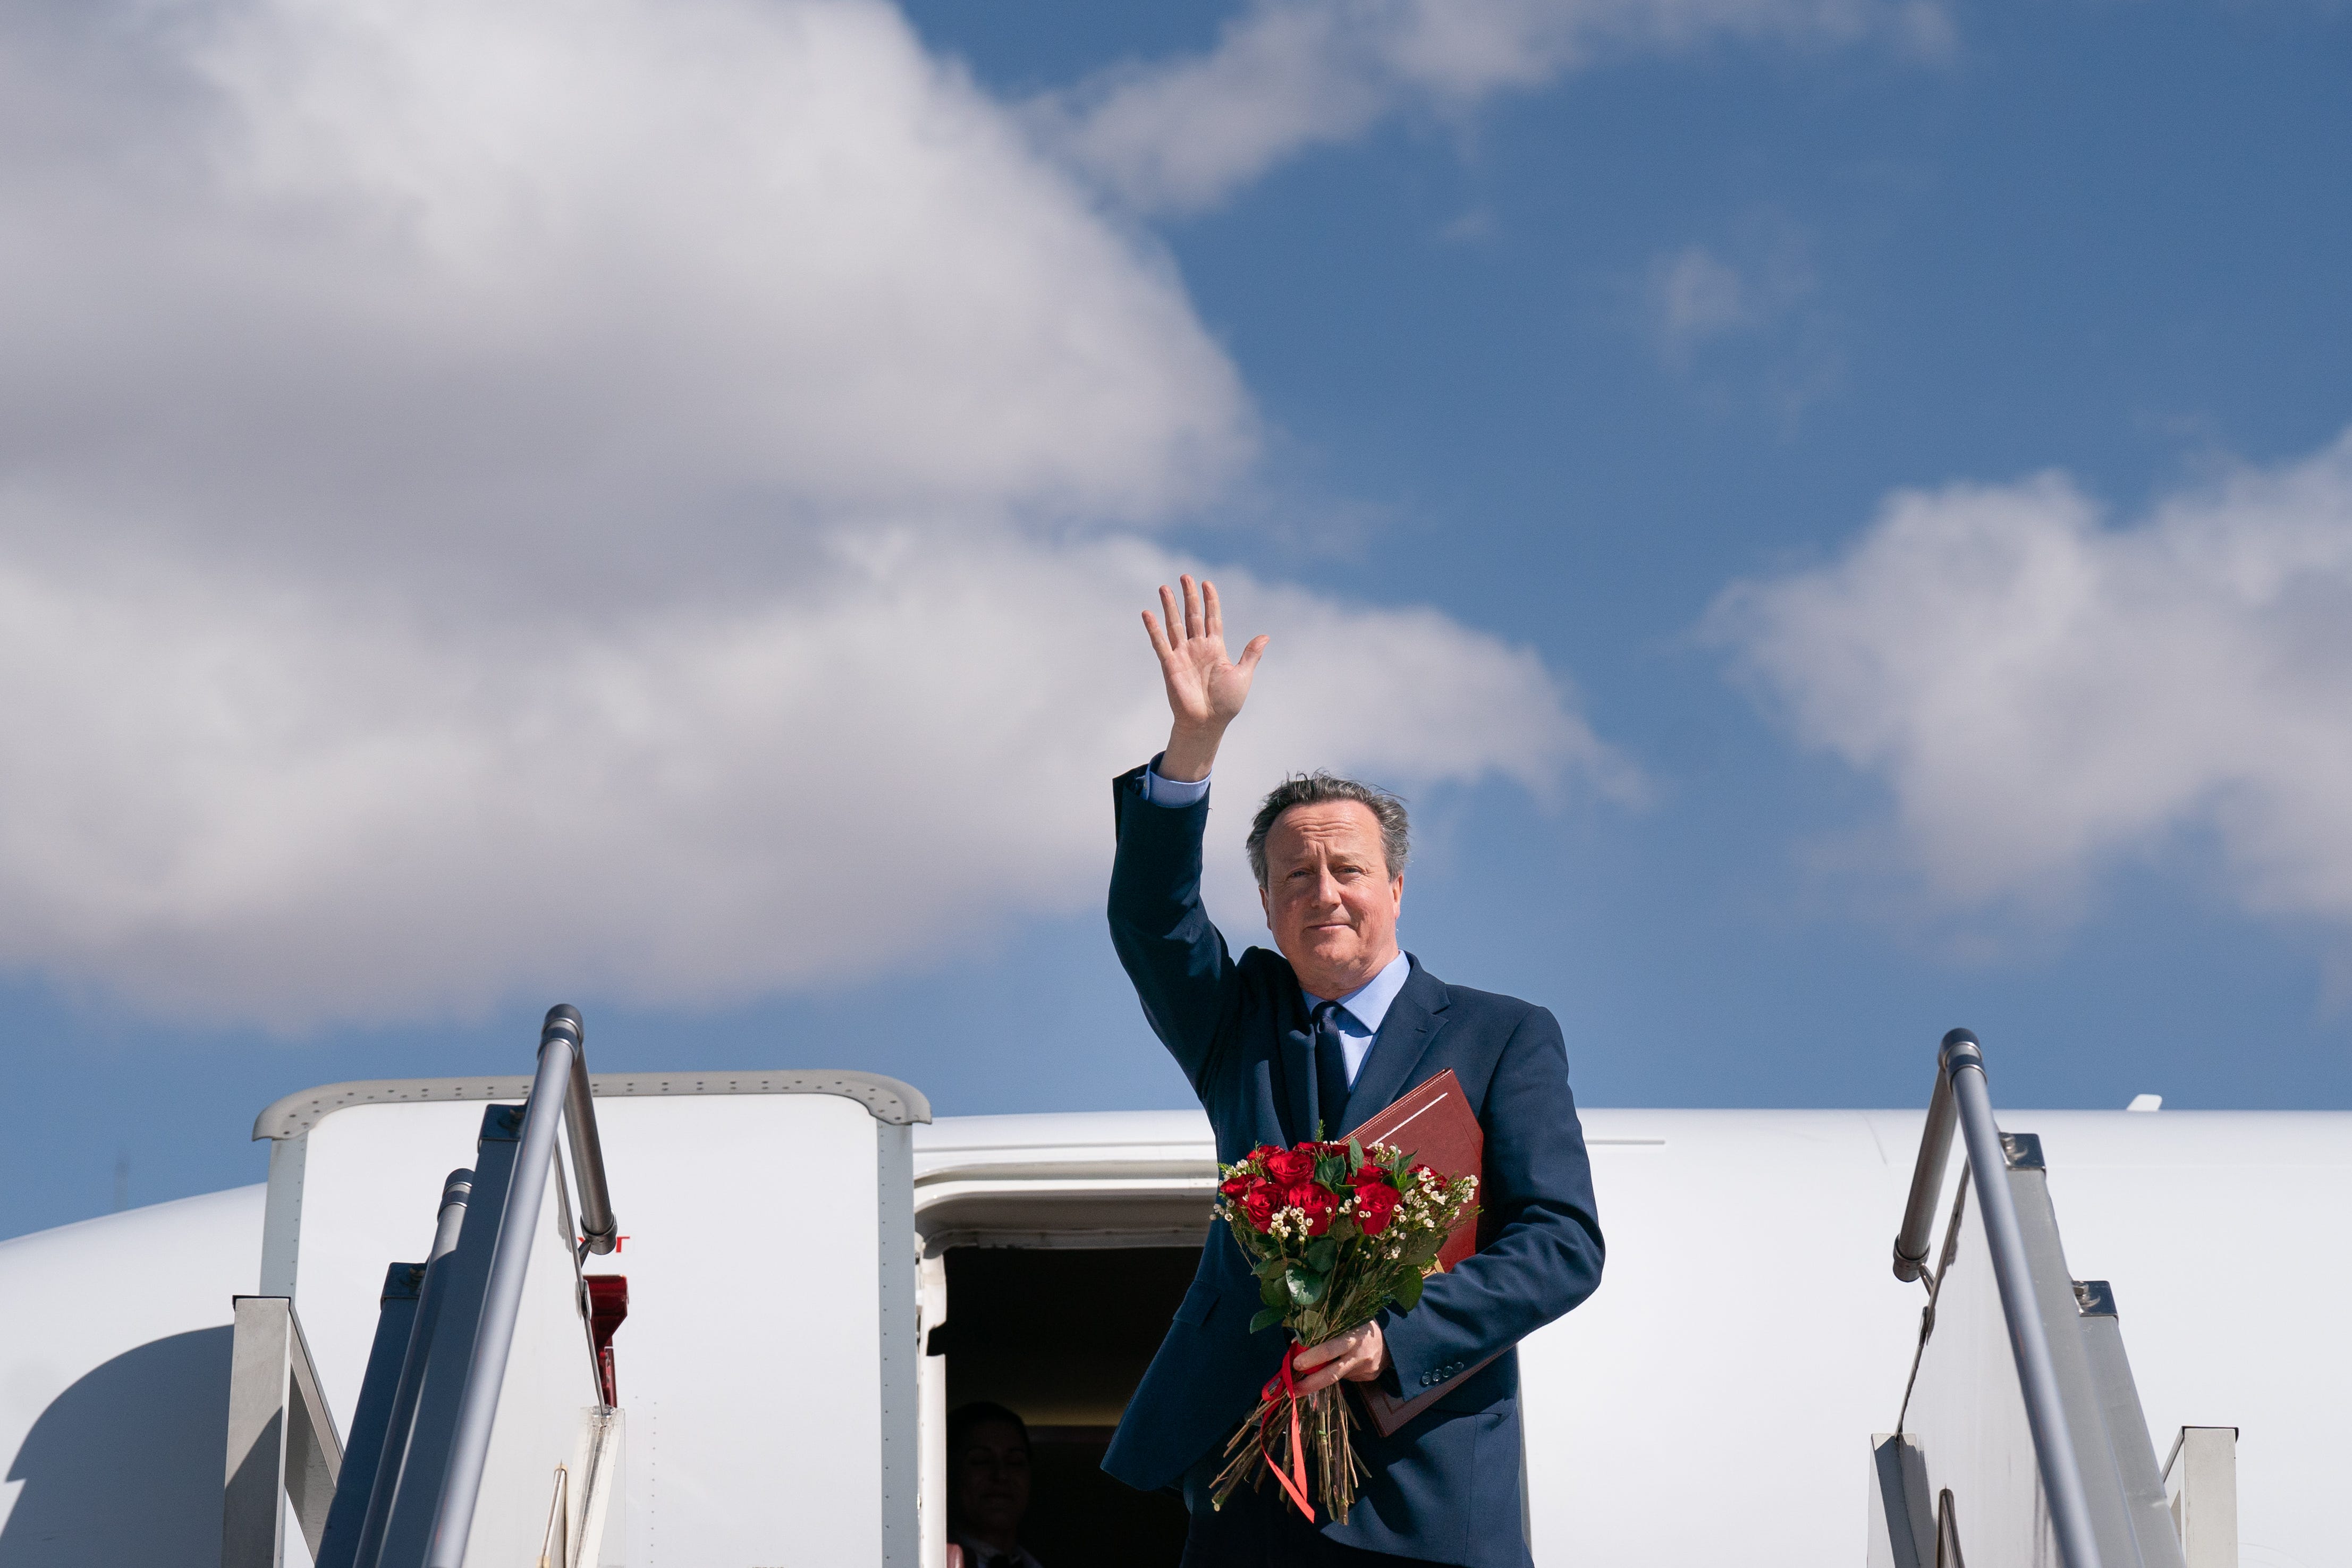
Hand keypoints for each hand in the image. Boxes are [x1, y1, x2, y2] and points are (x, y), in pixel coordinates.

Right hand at [1142, 575, 1267, 781]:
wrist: (1208, 723)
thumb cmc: (1227, 703)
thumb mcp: (1243, 675)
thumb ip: (1251, 654)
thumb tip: (1266, 636)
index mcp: (1216, 648)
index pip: (1213, 618)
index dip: (1210, 600)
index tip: (1207, 583)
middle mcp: (1198, 648)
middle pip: (1193, 616)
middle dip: (1189, 596)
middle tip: (1185, 576)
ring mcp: (1182, 655)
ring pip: (1175, 624)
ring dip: (1170, 606)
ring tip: (1164, 587)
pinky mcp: (1169, 665)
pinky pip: (1160, 643)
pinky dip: (1153, 628)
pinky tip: (1147, 613)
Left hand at [1290, 1319, 1387, 1397]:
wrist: (1395, 1339)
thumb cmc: (1365, 1325)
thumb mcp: (1349, 1322)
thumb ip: (1329, 1332)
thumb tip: (1301, 1345)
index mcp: (1353, 1338)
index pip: (1329, 1350)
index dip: (1311, 1358)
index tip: (1295, 1364)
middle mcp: (1359, 1357)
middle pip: (1332, 1374)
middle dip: (1311, 1384)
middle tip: (1293, 1389)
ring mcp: (1365, 1370)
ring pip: (1339, 1376)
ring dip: (1324, 1375)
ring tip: (1314, 1371)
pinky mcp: (1369, 1378)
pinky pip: (1349, 1376)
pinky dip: (1342, 1371)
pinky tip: (1346, 1362)